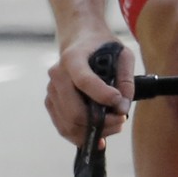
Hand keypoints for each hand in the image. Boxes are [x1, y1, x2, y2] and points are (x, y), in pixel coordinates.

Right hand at [45, 31, 133, 145]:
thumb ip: (126, 78)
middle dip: (101, 123)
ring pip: (69, 124)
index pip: (85, 82)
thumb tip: (123, 106)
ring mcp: (51, 91)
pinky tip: (100, 136)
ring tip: (115, 126)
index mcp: (73, 58)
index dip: (103, 97)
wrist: (79, 40)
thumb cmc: (102, 47)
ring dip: (94, 132)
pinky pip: (64, 127)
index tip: (121, 106)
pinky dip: (82, 136)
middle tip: (122, 120)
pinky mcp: (51, 103)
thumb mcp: (122, 54)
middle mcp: (57, 75)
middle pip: (75, 112)